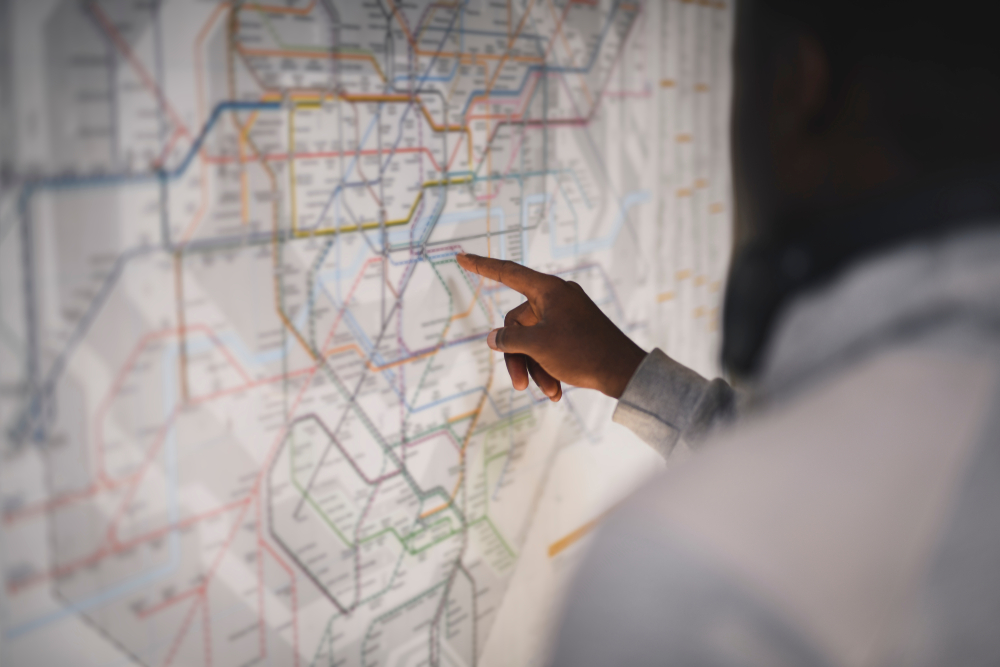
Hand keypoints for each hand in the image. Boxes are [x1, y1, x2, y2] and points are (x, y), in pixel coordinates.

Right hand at [456, 253, 646, 399]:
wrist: (624, 372)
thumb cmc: (582, 352)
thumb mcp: (537, 346)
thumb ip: (509, 339)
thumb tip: (494, 338)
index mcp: (547, 290)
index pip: (506, 272)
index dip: (481, 265)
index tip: (460, 256)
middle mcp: (556, 298)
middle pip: (517, 324)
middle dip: (518, 357)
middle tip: (519, 385)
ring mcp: (566, 314)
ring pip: (533, 340)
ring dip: (535, 368)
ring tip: (548, 392)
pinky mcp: (573, 331)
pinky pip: (549, 346)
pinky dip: (548, 367)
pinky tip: (556, 391)